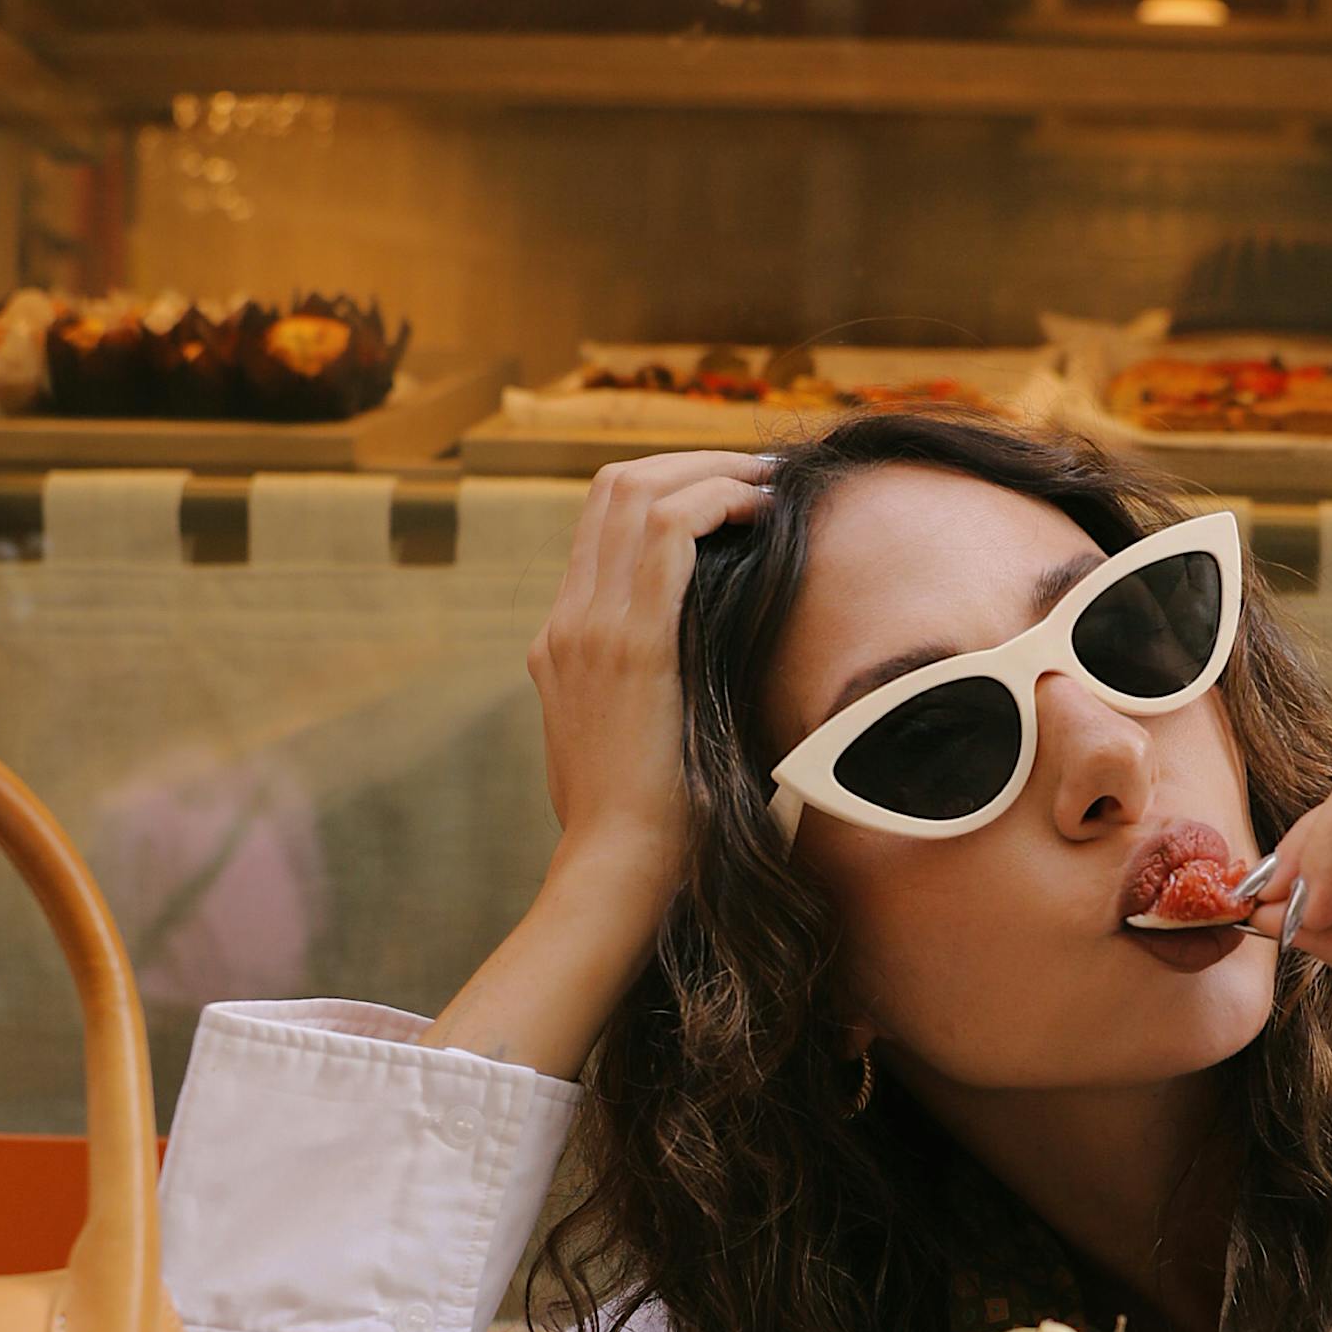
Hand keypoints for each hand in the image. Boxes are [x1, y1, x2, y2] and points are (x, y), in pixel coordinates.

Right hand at [525, 447, 772, 892]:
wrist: (617, 868)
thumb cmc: (643, 829)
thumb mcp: (631, 749)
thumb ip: (646, 703)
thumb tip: (700, 689)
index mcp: (564, 643)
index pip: (602, 524)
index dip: (669, 488)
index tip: (732, 495)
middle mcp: (568, 622)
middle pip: (614, 487)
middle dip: (692, 463)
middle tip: (758, 473)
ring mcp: (588, 627)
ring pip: (637, 490)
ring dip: (711, 471)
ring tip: (768, 482)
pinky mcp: (629, 643)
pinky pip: (668, 531)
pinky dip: (717, 501)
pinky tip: (759, 512)